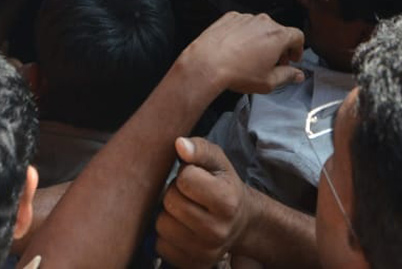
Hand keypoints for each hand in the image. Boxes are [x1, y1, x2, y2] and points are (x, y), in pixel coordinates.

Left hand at [156, 137, 250, 267]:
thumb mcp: (218, 161)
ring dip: (169, 214)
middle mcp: (217, 231)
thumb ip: (199, 148)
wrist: (240, 222)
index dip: (186, 173)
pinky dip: (167, 234)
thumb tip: (179, 145)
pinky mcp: (193, 265)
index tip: (197, 177)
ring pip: (162, 225)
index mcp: (227, 201)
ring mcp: (206, 252)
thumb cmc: (224, 184)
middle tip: (190, 194)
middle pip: (170, 202)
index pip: (185, 179)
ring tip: (186, 210)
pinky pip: (160, 245)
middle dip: (175, 193)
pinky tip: (183, 228)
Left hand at [181, 12, 304, 94]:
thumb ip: (287, 76)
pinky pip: (243, 24)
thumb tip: (296, 74)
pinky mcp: (230, 18)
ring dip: (261, 40)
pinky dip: (244, 35)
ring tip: (252, 58)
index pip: (298, 36)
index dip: (298, 49)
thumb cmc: (236, 72)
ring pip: (260, 27)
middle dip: (279, 47)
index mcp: (277, 36)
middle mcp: (263, 22)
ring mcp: (246, 18)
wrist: (207, 63)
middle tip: (273, 63)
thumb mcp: (268, 82)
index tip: (292, 58)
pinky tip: (237, 50)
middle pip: (279, 32)